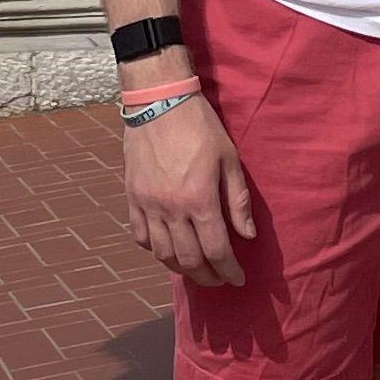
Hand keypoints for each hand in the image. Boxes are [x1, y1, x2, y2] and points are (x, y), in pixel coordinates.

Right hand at [120, 91, 258, 286]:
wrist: (158, 100)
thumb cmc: (200, 126)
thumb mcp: (229, 158)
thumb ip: (238, 200)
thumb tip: (247, 235)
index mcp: (199, 199)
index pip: (216, 250)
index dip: (229, 271)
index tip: (238, 279)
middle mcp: (171, 208)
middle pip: (189, 260)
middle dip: (207, 276)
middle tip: (219, 278)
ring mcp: (148, 205)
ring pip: (163, 254)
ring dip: (181, 268)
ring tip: (195, 267)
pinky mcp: (132, 197)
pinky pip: (140, 236)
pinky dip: (154, 250)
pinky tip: (167, 248)